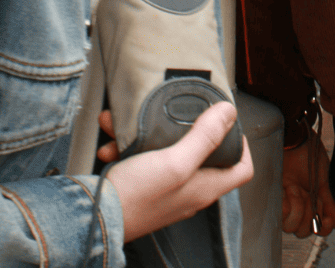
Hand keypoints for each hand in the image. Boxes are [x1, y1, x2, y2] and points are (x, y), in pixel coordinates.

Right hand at [104, 101, 253, 243]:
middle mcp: (190, 192)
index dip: (242, 145)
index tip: (228, 124)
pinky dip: (132, 147)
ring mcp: (167, 191)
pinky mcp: (144, 189)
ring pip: (170, 153)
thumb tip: (229, 113)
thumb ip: (205, 137)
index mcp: (205, 188)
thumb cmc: (135, 198)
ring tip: (136, 123)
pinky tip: (115, 140)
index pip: (242, 169)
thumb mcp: (176, 161)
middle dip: (191, 128)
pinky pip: (144, 160)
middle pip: (206, 155)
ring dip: (153, 134)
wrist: (91, 221)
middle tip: (182, 113)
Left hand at [282, 133, 334, 237]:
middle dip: (309, 216)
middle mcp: (298, 206)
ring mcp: (286, 203)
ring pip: (291, 227)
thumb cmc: (310, 156)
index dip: (322, 228)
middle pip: (303, 231)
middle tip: (310, 195)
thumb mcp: (324, 181)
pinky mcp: (274, 198)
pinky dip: (286, 205)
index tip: (326, 218)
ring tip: (297, 188)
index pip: (316, 228)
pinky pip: (280, 215)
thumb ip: (330, 203)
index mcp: (312, 203)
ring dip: (298, 208)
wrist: (297, 140)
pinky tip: (289, 189)